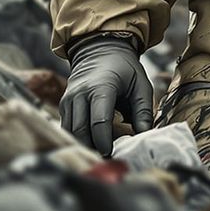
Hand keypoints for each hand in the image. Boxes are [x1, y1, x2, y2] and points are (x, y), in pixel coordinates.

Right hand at [60, 34, 152, 153]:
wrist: (100, 49)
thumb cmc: (124, 68)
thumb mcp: (140, 84)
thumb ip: (144, 110)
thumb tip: (144, 135)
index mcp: (101, 86)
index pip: (99, 120)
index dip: (104, 141)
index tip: (111, 154)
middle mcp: (81, 93)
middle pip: (81, 129)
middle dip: (92, 147)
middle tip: (106, 161)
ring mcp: (69, 98)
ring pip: (71, 131)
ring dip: (83, 144)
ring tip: (100, 154)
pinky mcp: (64, 104)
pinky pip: (67, 127)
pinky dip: (77, 138)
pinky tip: (91, 144)